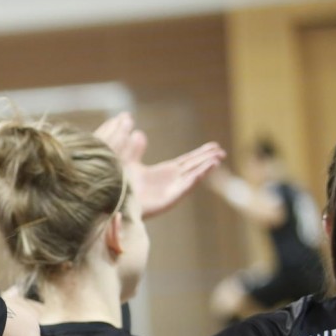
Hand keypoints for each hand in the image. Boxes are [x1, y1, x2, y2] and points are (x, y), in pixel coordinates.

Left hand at [94, 113, 225, 217]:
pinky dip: (198, 177)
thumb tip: (138, 133)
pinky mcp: (169, 199)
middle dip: (208, 159)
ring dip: (206, 167)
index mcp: (163, 173)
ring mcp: (171, 190)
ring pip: (193, 175)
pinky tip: (208, 168)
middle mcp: (170, 181)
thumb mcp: (129, 163)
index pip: (187, 161)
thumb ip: (136, 150)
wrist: (114, 202)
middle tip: (222, 151)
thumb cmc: (120, 187)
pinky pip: (187, 186)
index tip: (213, 146)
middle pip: (194, 167)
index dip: (200, 154)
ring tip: (219, 158)